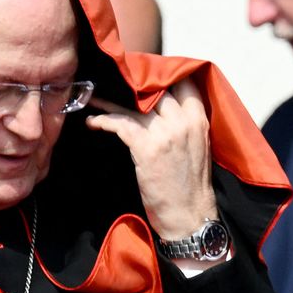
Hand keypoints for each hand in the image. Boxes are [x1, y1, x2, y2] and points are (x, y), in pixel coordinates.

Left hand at [85, 77, 218, 253]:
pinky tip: (93, 122)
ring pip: (135, 104)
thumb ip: (184, 124)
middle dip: (134, 84)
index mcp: (200, 120)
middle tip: (116, 81)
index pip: (184, 82)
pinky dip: (103, 120)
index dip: (164, 75)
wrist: (190, 217)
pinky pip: (120, 124)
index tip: (145, 75)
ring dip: (110, 101)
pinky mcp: (146, 148)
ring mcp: (165, 134)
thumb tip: (161, 109)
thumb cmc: (191, 187)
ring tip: (95, 98)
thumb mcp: (198, 147)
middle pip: (156, 88)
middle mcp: (184, 122)